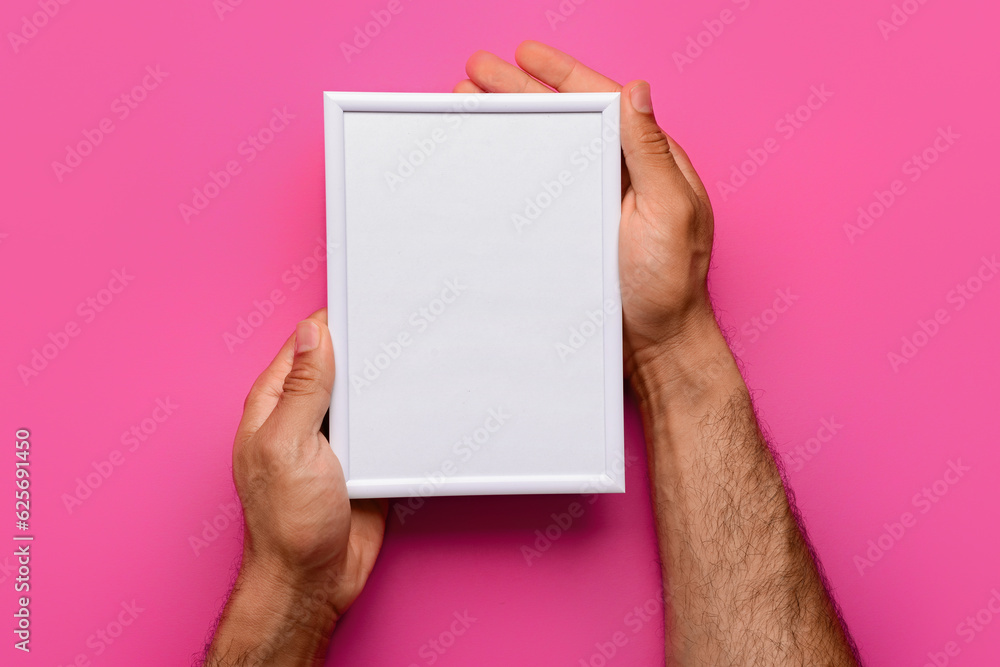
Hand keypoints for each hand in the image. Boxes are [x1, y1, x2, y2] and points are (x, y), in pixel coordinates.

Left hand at [207, 310, 385, 665]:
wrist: (314, 581)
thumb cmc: (286, 523)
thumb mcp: (288, 445)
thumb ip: (302, 389)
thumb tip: (311, 334)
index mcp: (274, 405)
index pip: (304, 346)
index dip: (333, 323)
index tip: (365, 301)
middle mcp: (303, 418)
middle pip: (339, 368)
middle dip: (366, 350)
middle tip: (400, 326)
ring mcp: (334, 441)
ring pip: (365, 397)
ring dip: (385, 386)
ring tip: (416, 358)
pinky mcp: (363, 463)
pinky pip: (384, 430)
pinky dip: (399, 419)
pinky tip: (419, 405)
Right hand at [456, 41, 718, 379]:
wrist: (656, 345)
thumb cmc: (670, 285)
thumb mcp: (668, 211)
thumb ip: (650, 152)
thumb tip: (637, 90)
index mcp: (648, 161)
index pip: (602, 99)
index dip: (561, 73)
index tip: (524, 54)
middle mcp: (621, 174)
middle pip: (567, 118)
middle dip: (520, 89)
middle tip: (476, 70)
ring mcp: (597, 201)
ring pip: (550, 148)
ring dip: (512, 123)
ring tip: (469, 103)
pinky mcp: (578, 229)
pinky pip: (541, 186)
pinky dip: (514, 167)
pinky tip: (490, 159)